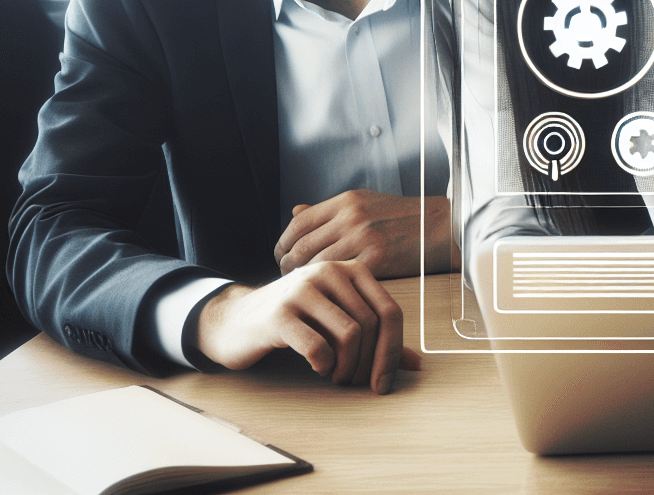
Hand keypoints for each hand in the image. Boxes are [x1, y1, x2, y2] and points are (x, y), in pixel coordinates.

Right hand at [193, 261, 419, 394]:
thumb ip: (376, 338)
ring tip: (337, 377)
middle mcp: (329, 272)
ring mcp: (302, 289)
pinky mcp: (279, 313)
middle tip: (356, 383)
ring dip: (348, 367)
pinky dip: (323, 365)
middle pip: (372, 325)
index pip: (391, 312)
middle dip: (370, 364)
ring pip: (350, 335)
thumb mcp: (337, 321)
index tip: (384, 383)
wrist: (236, 320)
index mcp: (351, 270)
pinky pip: (318, 346)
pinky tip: (317, 367)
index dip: (393, 352)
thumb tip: (417, 364)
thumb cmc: (294, 321)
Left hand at [275, 190, 456, 278]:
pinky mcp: (377, 259)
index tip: (281, 255)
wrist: (441, 225)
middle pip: (303, 245)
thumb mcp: (365, 202)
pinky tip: (330, 295)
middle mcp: (351, 217)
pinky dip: (331, 289)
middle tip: (287, 277)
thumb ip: (329, 210)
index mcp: (346, 201)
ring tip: (306, 289)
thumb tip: (295, 211)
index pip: (299, 222)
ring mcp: (364, 238)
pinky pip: (342, 278)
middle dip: (288, 265)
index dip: (284, 242)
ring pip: (317, 265)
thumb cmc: (403, 216)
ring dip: (306, 281)